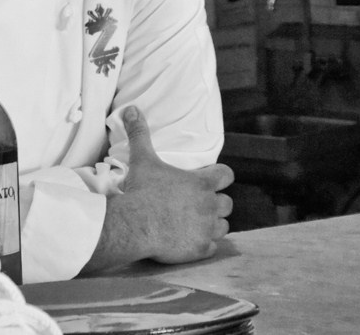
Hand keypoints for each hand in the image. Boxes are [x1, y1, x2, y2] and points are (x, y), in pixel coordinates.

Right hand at [82, 105, 232, 272]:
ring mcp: (207, 229)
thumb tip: (131, 109)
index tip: (209, 178)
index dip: (220, 176)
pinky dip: (204, 245)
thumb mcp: (142, 158)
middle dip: (216, 203)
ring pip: (223, 227)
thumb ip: (140, 133)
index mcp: (202, 182)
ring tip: (196, 223)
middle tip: (198, 203)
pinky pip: (212, 248)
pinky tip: (190, 241)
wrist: (134, 225)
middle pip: (228, 203)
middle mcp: (210, 205)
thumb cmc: (142, 189)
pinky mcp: (200, 250)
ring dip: (213, 224)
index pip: (227, 175)